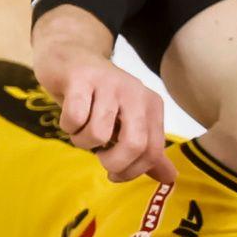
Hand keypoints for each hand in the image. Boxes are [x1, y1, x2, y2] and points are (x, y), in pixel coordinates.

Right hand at [35, 16, 175, 185]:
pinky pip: (74, 118)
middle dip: (113, 162)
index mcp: (151, 106)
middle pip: (135, 144)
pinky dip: (67, 126)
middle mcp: (136, 92)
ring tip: (80, 129)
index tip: (115, 173)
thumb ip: (146, 150)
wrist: (70, 57)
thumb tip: (170, 178)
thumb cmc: (98, 97)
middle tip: (99, 158)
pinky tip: (69, 117)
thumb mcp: (125, 123)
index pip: (153, 151)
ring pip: (98, 134)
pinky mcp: (82, 78)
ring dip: (82, 141)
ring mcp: (109, 83)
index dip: (133, 171)